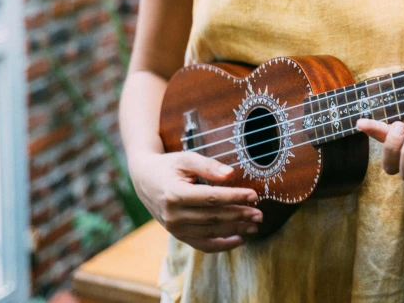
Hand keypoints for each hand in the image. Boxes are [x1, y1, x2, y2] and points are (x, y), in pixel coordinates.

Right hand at [129, 150, 261, 252]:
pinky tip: (239, 239)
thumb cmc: (168, 166)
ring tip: (254, 225)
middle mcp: (173, 215)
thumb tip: (230, 174)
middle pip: (213, 218)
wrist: (144, 179)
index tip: (253, 196)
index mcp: (175, 194)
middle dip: (239, 216)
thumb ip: (208, 166)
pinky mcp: (177, 235)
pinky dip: (222, 245)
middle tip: (259, 214)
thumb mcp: (185, 159)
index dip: (234, 198)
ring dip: (235, 230)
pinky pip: (202, 244)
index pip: (211, 198)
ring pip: (210, 232)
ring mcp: (174, 228)